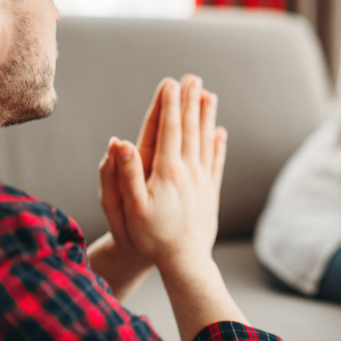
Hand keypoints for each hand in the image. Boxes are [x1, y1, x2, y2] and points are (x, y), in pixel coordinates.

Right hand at [101, 75, 227, 271]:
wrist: (184, 262)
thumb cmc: (150, 237)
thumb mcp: (130, 208)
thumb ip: (125, 174)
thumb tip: (120, 142)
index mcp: (167, 172)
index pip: (169, 130)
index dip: (169, 106)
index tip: (170, 83)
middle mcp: (188, 172)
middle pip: (190, 130)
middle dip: (190, 102)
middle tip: (193, 78)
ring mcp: (202, 181)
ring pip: (205, 141)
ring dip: (206, 117)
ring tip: (209, 95)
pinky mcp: (210, 193)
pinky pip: (215, 162)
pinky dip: (218, 145)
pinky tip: (220, 133)